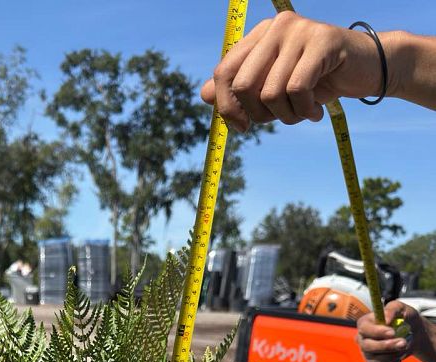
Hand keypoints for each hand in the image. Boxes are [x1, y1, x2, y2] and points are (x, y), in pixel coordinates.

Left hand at [201, 11, 383, 130]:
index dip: (227, 106)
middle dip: (259, 115)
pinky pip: (297, 89)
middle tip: (280, 119)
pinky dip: (304, 110)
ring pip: (272, 92)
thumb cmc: (316, 81)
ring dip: (287, 116)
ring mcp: (300, 31)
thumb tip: (204, 95)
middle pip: (244, 85)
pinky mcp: (323, 41)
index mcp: (259, 36)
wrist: (364, 70)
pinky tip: (316, 111)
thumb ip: (239, 89)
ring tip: (303, 113)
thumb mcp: (273, 87)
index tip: (241, 127)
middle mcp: (276, 28)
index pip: (224, 72)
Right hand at [357, 302, 421, 361]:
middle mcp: (362, 340)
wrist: (413, 333)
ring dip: (393, 356)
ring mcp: (366, 354)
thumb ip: (392, 309)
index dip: (377, 332)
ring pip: (374, 360)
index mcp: (365, 324)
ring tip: (404, 347)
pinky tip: (398, 358)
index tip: (392, 332)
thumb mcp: (401, 308)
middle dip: (387, 346)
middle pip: (367, 347)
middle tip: (403, 343)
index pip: (364, 329)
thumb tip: (386, 320)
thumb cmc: (404, 319)